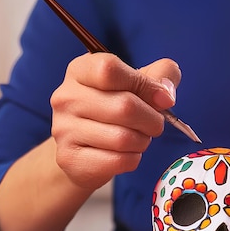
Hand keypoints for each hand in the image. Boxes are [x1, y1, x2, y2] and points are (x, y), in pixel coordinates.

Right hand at [50, 53, 180, 189]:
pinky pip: (118, 161)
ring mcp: (64, 129)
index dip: (145, 85)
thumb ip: (161, 75)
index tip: (162, 99)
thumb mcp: (137, 82)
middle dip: (151, 120)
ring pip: (123, 138)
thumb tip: (165, 95)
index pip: (110, 69)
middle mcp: (66, 97)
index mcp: (80, 70)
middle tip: (154, 125)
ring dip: (142, 141)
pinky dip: (133, 159)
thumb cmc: (114, 109)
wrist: (83, 150)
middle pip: (125, 106)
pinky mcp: (70, 158)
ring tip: (138, 139)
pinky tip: (126, 154)